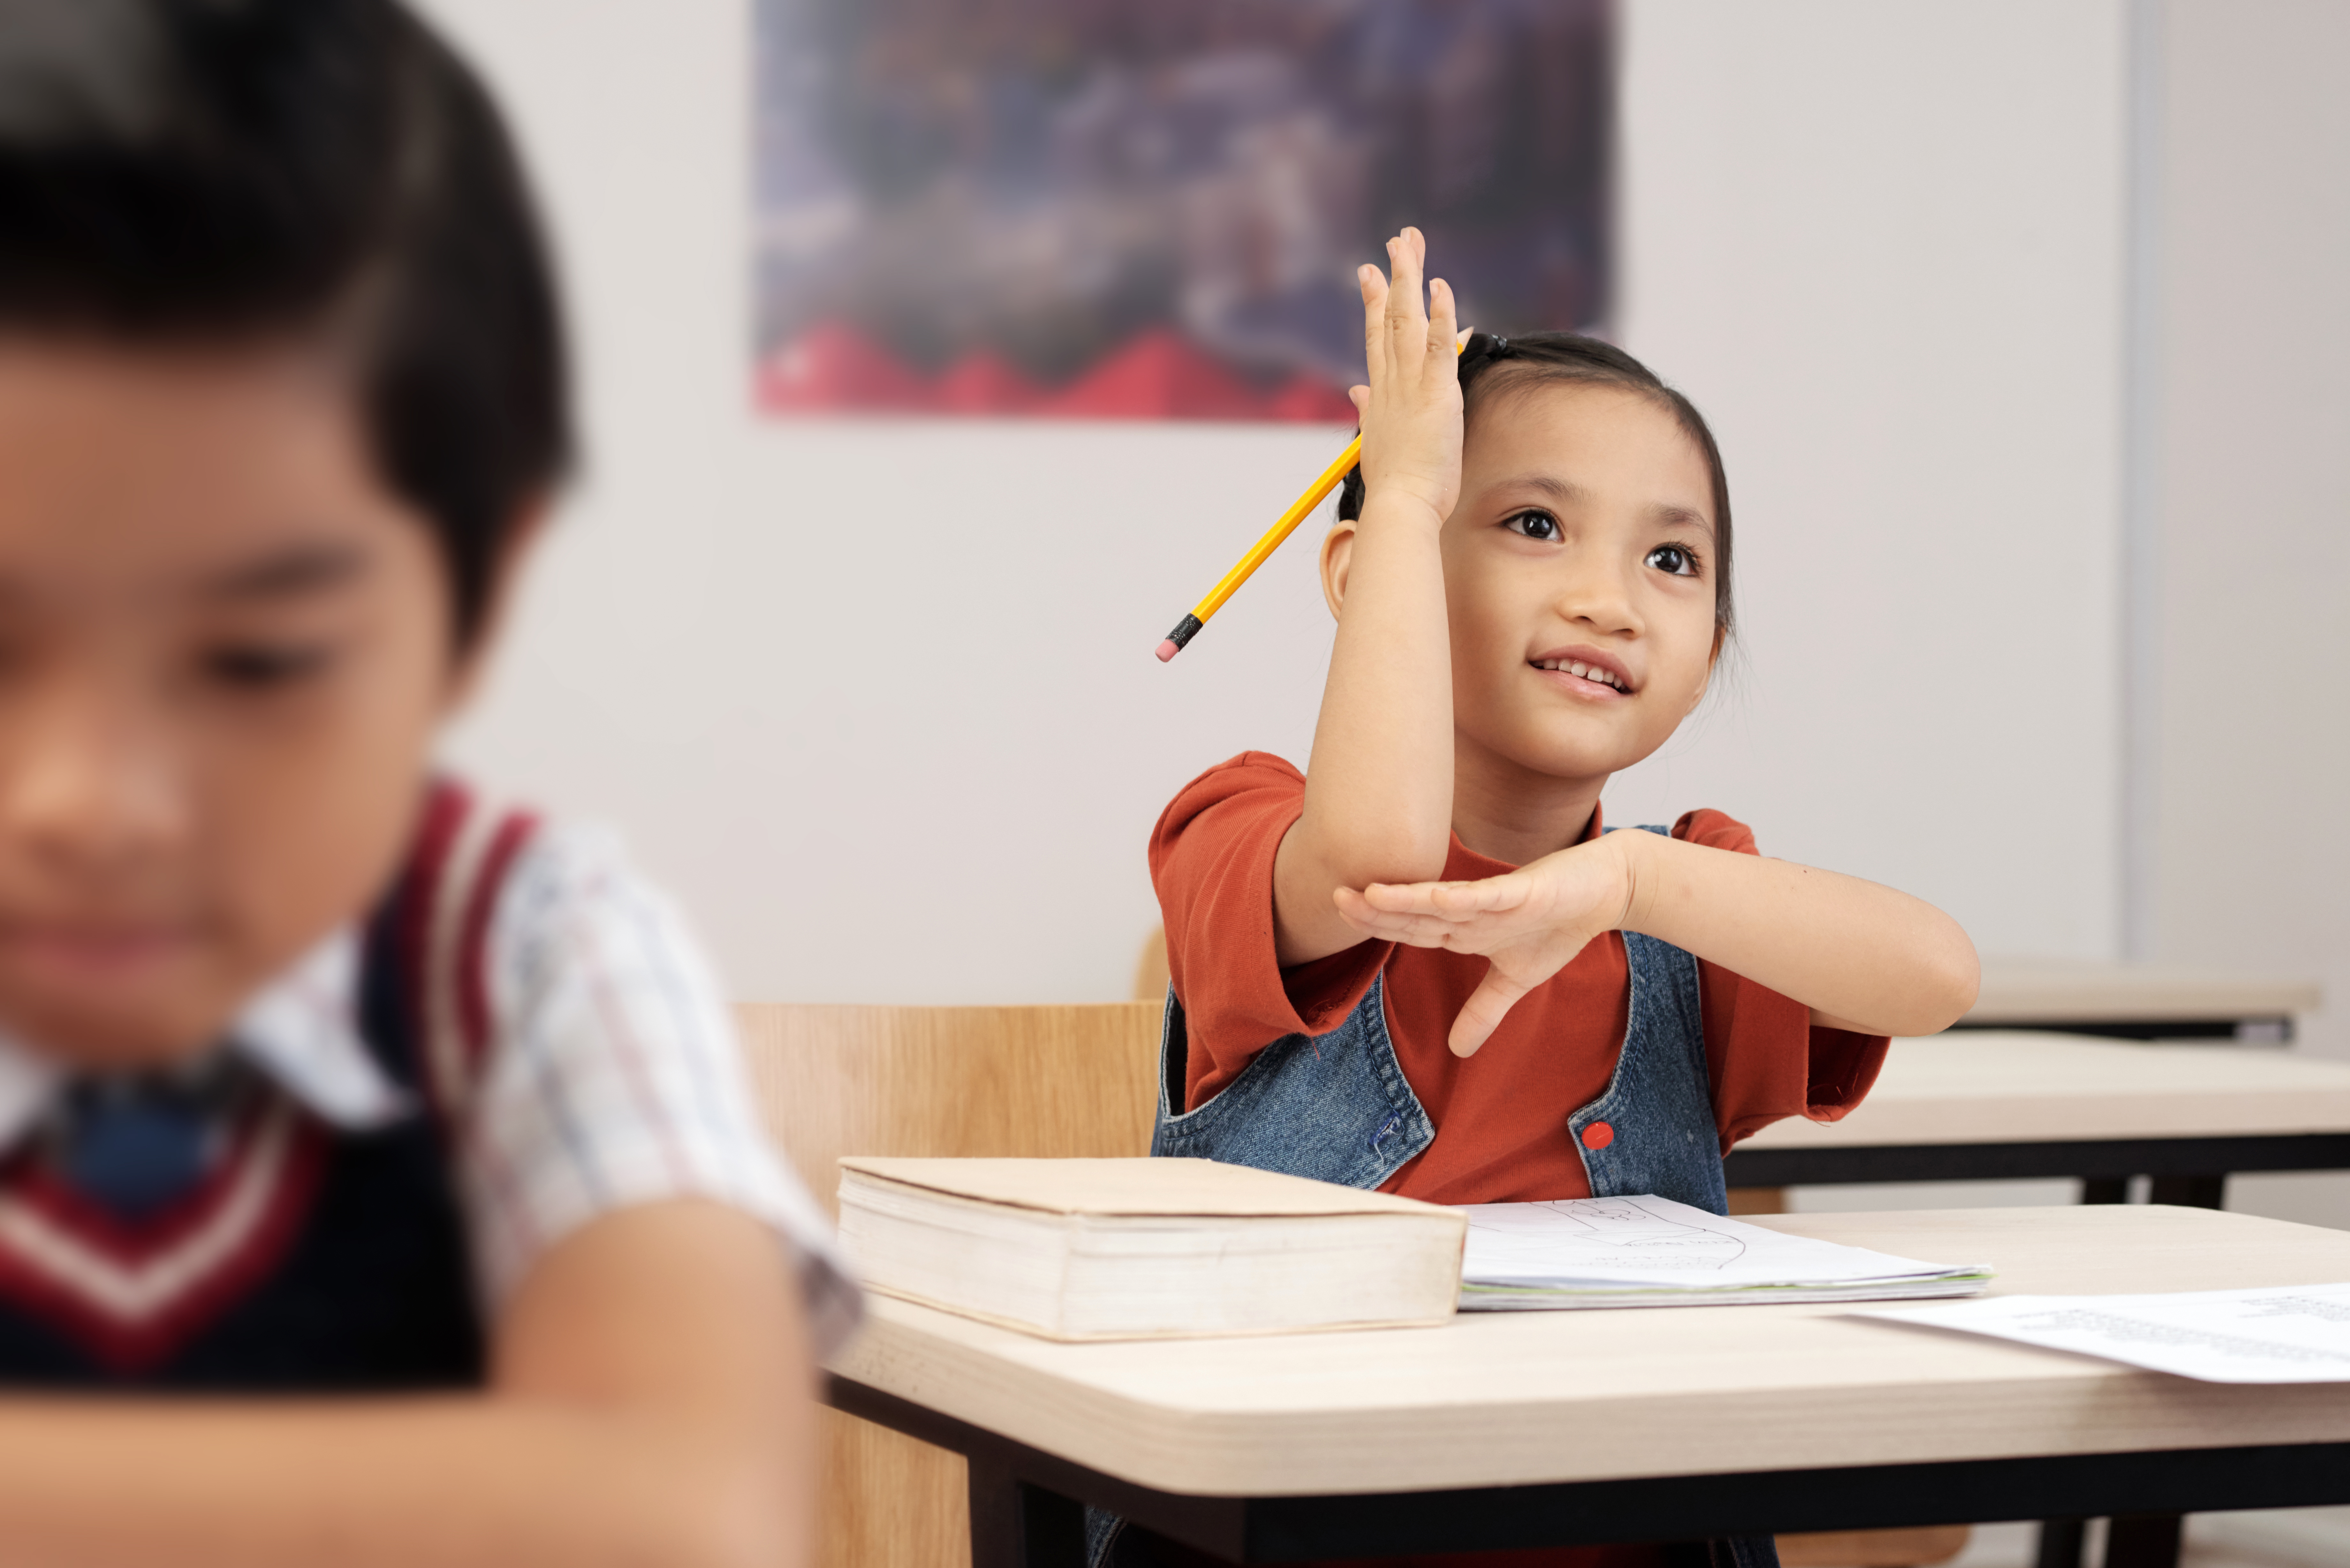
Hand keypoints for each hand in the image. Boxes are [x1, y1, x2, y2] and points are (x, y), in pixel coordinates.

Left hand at [1333, 837, 1634, 1057]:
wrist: (1604, 890)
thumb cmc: (1556, 926)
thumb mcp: (1516, 980)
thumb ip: (1484, 1011)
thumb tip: (1457, 1052)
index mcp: (1464, 929)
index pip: (1412, 930)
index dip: (1378, 925)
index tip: (1340, 918)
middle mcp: (1472, 911)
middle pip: (1417, 914)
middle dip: (1377, 909)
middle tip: (1335, 898)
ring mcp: (1497, 900)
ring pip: (1445, 901)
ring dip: (1409, 898)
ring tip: (1371, 894)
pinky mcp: (1527, 891)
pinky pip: (1491, 896)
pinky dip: (1466, 897)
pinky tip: (1438, 898)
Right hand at [1349, 227, 1462, 526]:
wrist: (1400, 506)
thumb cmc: (1395, 484)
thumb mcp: (1378, 440)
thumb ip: (1369, 410)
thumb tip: (1356, 394)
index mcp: (1380, 393)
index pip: (1376, 337)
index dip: (1373, 302)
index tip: (1369, 272)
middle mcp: (1391, 381)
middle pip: (1390, 317)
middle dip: (1394, 276)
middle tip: (1397, 240)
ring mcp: (1411, 385)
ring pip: (1408, 321)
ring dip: (1410, 279)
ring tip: (1410, 244)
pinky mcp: (1436, 393)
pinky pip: (1439, 346)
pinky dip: (1441, 315)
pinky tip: (1441, 287)